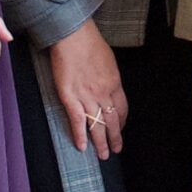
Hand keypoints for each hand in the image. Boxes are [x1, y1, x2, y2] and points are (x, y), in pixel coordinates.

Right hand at [48, 20, 128, 158]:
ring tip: (102, 155)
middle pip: (112, 121)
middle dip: (115, 138)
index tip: (120, 128)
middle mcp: (103, 93)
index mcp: (114, 83)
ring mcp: (87, 96)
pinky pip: (77, 121)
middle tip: (116, 150)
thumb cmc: (89, 42)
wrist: (73, 35)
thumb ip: (109, 77)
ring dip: (100, 143)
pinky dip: (80, 135)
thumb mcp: (108, 60)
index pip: (121, 109)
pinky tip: (82, 147)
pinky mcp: (70, 97)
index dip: (121, 122)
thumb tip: (109, 86)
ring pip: (97, 125)